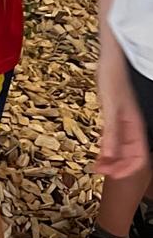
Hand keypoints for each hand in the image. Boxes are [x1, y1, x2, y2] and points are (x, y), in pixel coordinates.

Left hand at [96, 47, 149, 179]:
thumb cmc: (113, 79)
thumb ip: (112, 131)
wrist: (110, 61)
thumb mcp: (110, 107)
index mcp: (135, 127)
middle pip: (129, 156)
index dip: (128, 170)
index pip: (139, 157)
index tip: (114, 176)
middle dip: (117, 167)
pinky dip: (106, 147)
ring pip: (121, 149)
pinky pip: (113, 138)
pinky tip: (98, 151)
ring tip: (97, 166)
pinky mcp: (114, 117)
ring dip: (111, 159)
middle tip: (101, 172)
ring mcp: (123, 123)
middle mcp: (131, 127)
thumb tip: (110, 155)